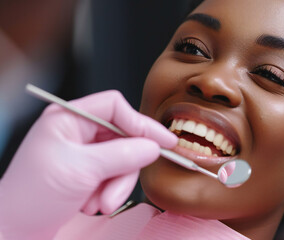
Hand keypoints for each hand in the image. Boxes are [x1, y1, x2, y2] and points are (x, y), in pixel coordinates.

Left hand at [0, 90, 176, 239]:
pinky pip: (115, 176)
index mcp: (69, 118)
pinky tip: (92, 204)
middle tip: (115, 190)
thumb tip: (153, 146)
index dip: (141, 123)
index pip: (115, 107)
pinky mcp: (89, 172)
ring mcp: (84, 153)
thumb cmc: (32, 196)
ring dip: (116, 186)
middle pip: (123, 137)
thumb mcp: (81, 170)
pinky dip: (109, 193)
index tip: (163, 141)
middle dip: (123, 168)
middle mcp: (78, 131)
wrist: (15, 230)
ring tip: (99, 204)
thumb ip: (121, 155)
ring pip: (123, 160)